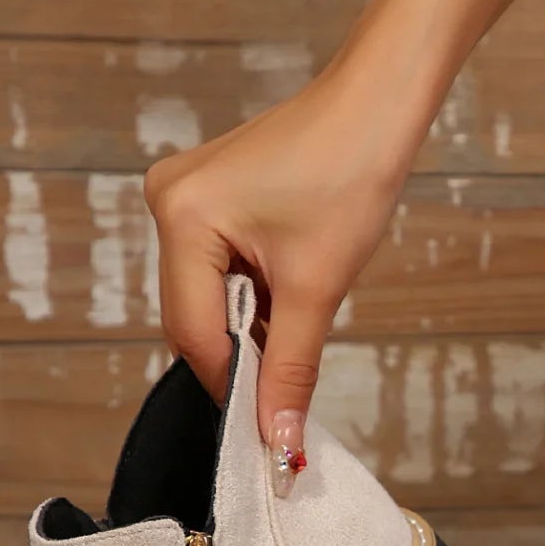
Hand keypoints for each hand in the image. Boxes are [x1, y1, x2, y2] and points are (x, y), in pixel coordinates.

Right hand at [144, 66, 409, 447]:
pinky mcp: (206, 197)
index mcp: (183, 216)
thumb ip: (291, 370)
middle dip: (242, 355)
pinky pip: (218, 269)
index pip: (194, 333)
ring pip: (208, 298)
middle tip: (287, 390)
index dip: (233, 386)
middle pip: (194, 317)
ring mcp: (183, 196)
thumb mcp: (318, 287)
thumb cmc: (351, 172)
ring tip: (301, 320)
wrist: (377, 102)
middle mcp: (167, 201)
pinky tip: (290, 292)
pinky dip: (253, 295)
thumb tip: (278, 443)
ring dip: (251, 326)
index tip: (266, 430)